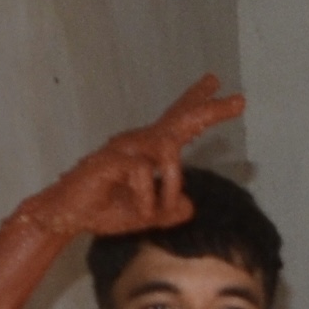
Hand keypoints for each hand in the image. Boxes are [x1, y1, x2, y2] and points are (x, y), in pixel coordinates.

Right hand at [19, 75, 246, 242]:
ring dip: (170, 185)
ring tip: (157, 210)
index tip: (226, 91)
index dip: (200, 105)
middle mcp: (139, 142)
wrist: (68, 216)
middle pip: (181, 120)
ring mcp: (125, 148)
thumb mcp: (146, 216)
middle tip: (239, 101)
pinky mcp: (111, 159)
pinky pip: (145, 173)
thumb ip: (169, 211)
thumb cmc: (104, 210)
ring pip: (168, 150)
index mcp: (148, 150)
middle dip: (210, 110)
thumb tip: (190, 206)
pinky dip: (149, 198)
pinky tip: (140, 211)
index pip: (178, 122)